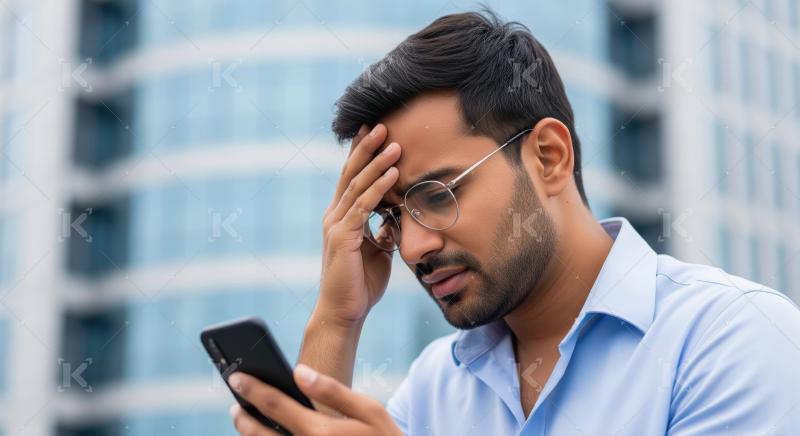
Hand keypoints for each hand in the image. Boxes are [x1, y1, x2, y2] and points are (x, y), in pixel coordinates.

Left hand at [228, 364, 402, 435]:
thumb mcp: (369, 410)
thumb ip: (332, 390)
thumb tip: (299, 371)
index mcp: (319, 431)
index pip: (274, 405)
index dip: (252, 390)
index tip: (236, 378)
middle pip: (260, 435)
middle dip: (243, 418)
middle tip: (235, 406)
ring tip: (246, 423)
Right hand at [318, 124, 400, 324]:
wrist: (344, 313)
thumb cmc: (360, 285)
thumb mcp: (378, 252)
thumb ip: (382, 232)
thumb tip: (393, 219)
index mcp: (341, 217)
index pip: (351, 179)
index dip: (362, 155)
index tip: (374, 132)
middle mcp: (334, 216)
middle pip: (350, 174)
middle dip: (367, 148)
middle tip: (382, 124)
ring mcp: (336, 225)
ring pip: (357, 186)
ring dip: (377, 163)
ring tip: (394, 143)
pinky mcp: (342, 237)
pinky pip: (363, 207)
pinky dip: (379, 188)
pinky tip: (393, 174)